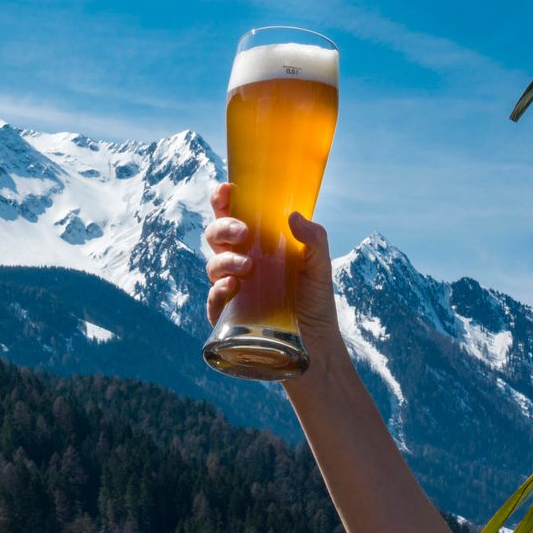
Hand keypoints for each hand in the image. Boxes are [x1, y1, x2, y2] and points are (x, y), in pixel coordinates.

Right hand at [203, 182, 349, 380]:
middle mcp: (240, 262)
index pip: (232, 215)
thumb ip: (314, 238)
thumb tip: (293, 216)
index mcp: (257, 244)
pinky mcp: (227, 315)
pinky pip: (212, 299)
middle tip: (243, 231)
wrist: (315, 344)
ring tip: (247, 267)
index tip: (227, 188)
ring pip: (213, 265)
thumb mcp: (320, 265)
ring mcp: (231, 288)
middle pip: (215, 236)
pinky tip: (232, 287)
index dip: (223, 200)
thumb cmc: (315, 301)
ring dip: (224, 260)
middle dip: (223, 227)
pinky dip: (218, 290)